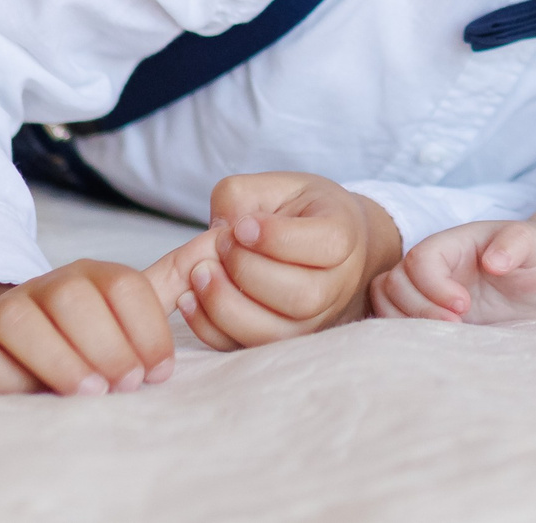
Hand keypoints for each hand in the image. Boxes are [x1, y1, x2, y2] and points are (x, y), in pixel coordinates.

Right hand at [0, 262, 177, 393]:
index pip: (123, 286)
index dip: (147, 329)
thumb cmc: (82, 341)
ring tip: (91, 392)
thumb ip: (175, 279)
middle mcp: (44, 286)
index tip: (159, 372)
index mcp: (90, 276)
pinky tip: (34, 395)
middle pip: (74, 297)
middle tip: (126, 383)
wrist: (4, 357)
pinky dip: (10, 376)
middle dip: (107, 343)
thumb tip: (224, 237)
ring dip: (62, 358)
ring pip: (23, 319)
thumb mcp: (128, 312)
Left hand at [141, 173, 401, 349]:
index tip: (240, 226)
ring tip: (200, 274)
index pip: (327, 244)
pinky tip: (190, 299)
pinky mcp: (280, 342)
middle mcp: (337, 285)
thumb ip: (242, 196)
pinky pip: (246, 348)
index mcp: (344, 235)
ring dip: (226, 305)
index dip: (277, 238)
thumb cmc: (299, 213)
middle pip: (302, 296)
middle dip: (248, 272)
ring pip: (274, 332)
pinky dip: (211, 328)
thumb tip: (214, 233)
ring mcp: (312, 321)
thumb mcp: (276, 186)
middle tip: (220, 245)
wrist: (323, 246)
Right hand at [368, 221, 535, 323]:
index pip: (420, 259)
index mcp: (452, 243)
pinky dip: (406, 335)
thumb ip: (515, 244)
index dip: (433, 285)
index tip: (464, 305)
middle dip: (418, 309)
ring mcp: (427, 292)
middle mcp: (433, 267)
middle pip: (393, 282)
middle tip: (458, 326)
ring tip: (445, 337)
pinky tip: (437, 345)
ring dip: (405, 323)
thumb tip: (492, 262)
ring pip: (384, 301)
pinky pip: (396, 323)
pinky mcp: (430, 318)